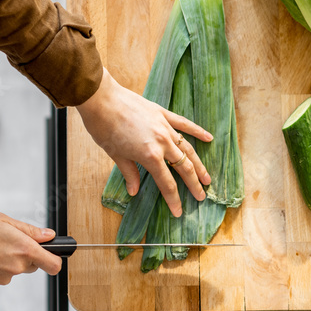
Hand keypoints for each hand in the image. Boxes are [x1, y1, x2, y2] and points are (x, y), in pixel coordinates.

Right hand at [0, 211, 61, 286]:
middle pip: (32, 265)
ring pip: (14, 269)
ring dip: (8, 259)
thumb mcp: (2, 220)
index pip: (53, 265)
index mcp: (23, 249)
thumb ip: (29, 230)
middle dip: (26, 254)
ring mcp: (2, 278)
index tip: (52, 253)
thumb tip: (48, 236)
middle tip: (8, 239)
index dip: (55, 259)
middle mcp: (15, 267)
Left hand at [76, 68, 212, 216]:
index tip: (179, 211)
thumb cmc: (104, 128)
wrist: (101, 99)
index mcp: (150, 156)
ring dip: (198, 164)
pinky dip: (197, 131)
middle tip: (201, 196)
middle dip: (193, 184)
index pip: (167, 183)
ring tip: (206, 177)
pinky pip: (184, 124)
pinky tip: (209, 138)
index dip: (174, 200)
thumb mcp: (116, 155)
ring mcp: (165, 127)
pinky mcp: (162, 114)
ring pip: (187, 149)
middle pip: (183, 167)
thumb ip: (130, 173)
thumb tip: (134, 191)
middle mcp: (162, 142)